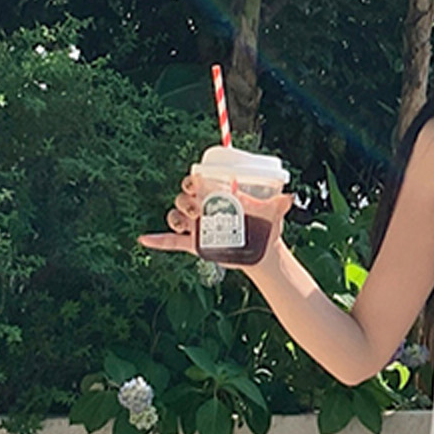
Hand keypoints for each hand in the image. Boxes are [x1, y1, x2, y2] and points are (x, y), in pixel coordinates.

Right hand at [137, 174, 292, 265]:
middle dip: (185, 198)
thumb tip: (290, 198)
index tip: (196, 183)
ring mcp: (197, 226)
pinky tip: (144, 239)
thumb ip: (280, 205)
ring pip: (176, 216)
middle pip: (183, 197)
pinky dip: (157, 240)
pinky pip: (171, 241)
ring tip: (191, 223)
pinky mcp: (195, 244)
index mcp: (217, 195)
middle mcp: (203, 208)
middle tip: (198, 205)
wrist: (263, 254)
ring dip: (178, 217)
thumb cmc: (266, 227)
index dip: (190, 180)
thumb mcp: (272, 214)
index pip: (195, 182)